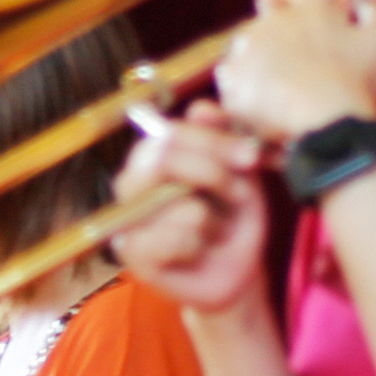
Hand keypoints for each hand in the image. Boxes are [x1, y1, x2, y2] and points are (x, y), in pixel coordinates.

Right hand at [113, 105, 273, 318]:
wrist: (235, 268)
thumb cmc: (233, 215)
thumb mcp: (237, 170)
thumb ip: (220, 137)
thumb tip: (202, 108)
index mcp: (150, 155)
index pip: (170, 132)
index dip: (213, 141)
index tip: (251, 155)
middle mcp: (130, 181)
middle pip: (163, 159)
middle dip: (214, 176)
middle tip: (240, 194)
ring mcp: (125, 217)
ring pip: (180, 204)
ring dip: (213, 220)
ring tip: (216, 229)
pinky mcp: (129, 253)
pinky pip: (174, 238)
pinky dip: (198, 246)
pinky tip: (199, 251)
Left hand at [212, 0, 375, 141]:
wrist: (328, 124)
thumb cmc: (358, 83)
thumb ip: (375, 7)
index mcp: (310, 4)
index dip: (304, 6)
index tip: (310, 26)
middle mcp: (275, 15)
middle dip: (276, 14)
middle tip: (288, 46)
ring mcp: (249, 43)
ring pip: (246, 36)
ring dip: (257, 50)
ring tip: (276, 81)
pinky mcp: (232, 73)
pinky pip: (230, 71)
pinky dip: (242, 82)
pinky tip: (260, 98)